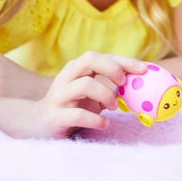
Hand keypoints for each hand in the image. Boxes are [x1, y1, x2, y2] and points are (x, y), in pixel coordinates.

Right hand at [30, 51, 146, 137]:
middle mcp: (66, 77)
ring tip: (114, 107)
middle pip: (90, 59)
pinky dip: (96, 119)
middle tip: (123, 85)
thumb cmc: (73, 105)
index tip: (143, 69)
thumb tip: (143, 83)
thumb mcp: (91, 92)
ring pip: (85, 85)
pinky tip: (104, 124)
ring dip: (106, 95)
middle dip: (112, 69)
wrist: (37, 124)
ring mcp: (59, 96)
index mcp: (76, 68)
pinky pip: (78, 114)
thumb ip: (111, 84)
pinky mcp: (55, 116)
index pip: (101, 56)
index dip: (123, 60)